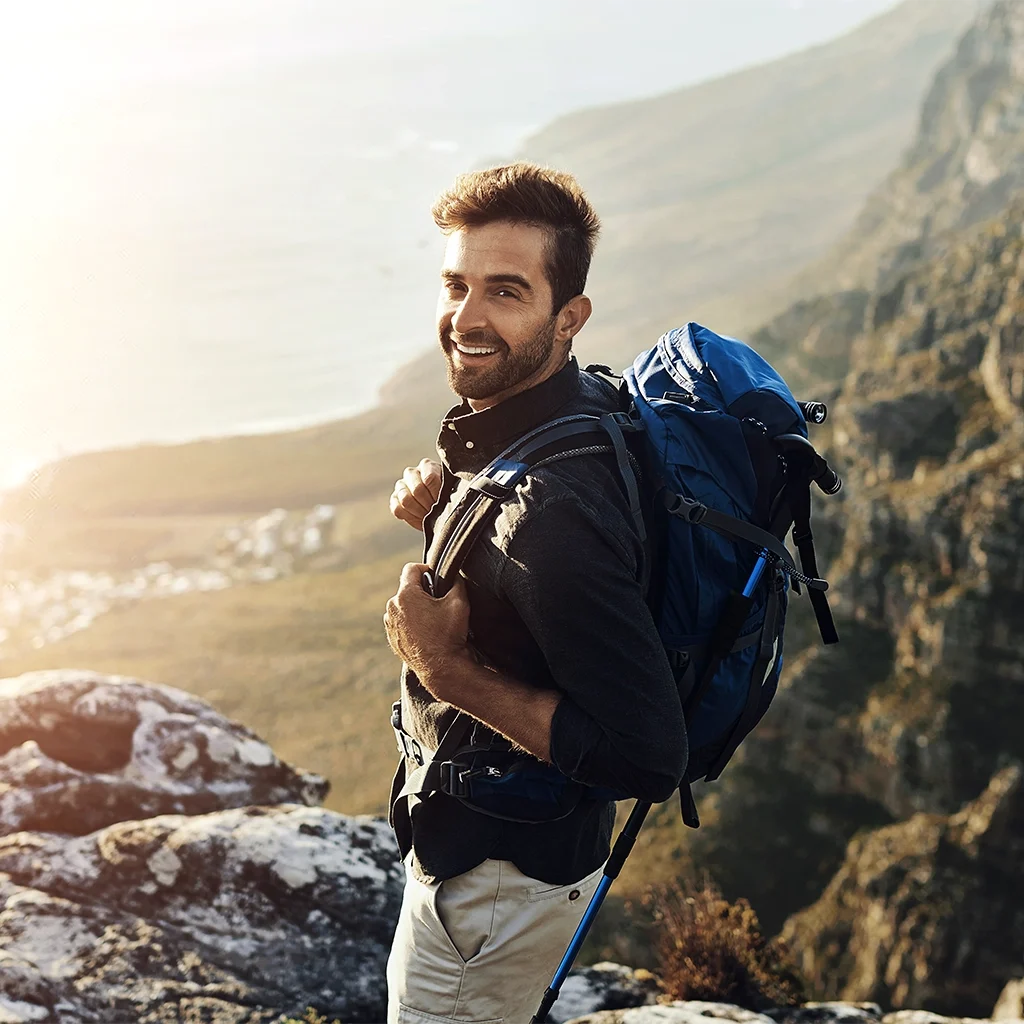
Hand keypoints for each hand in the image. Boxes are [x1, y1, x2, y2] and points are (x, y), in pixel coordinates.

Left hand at [384, 562, 471, 694]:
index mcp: (406, 595)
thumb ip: (456, 581)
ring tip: (433, 620)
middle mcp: (392, 607)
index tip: (436, 577)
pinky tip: (426, 632)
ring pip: (403, 606)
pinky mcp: (392, 638)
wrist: (440, 668)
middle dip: (422, 591)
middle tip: (439, 602)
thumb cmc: (448, 635)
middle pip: (407, 588)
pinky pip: (401, 622)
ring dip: (415, 608)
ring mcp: (390, 624)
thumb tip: (454, 575)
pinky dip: (411, 623)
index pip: (411, 568)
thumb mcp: (459, 602)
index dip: (426, 569)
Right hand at [389, 458, 442, 530]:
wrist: (441, 508)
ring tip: (429, 516)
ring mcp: (401, 485)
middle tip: (436, 512)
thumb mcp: (451, 490)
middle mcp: (412, 473)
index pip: (429, 478)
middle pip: (417, 490)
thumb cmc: (448, 496)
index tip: (444, 501)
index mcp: (427, 466)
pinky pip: (397, 509)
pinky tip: (419, 518)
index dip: (437, 493)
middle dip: (429, 505)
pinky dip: (409, 516)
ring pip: (405, 499)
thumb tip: (443, 498)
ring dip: (419, 512)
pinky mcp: (394, 499)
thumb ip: (447, 490)